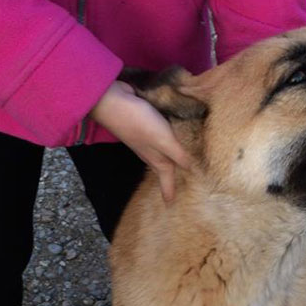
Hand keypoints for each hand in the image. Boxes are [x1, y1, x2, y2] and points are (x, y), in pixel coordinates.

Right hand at [90, 80, 189, 201]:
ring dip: (168, 160)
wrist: (112, 101)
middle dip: (169, 179)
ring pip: (159, 154)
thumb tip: (194, 170)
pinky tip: (169, 137)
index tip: (171, 204)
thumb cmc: (139, 123)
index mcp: (157, 159)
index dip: (169, 192)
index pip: (166, 181)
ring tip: (177, 165)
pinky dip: (165, 142)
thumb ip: (179, 154)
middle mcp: (151, 152)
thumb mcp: (164, 141)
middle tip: (178, 186)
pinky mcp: (143, 125)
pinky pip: (158, 139)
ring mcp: (145, 139)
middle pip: (163, 169)